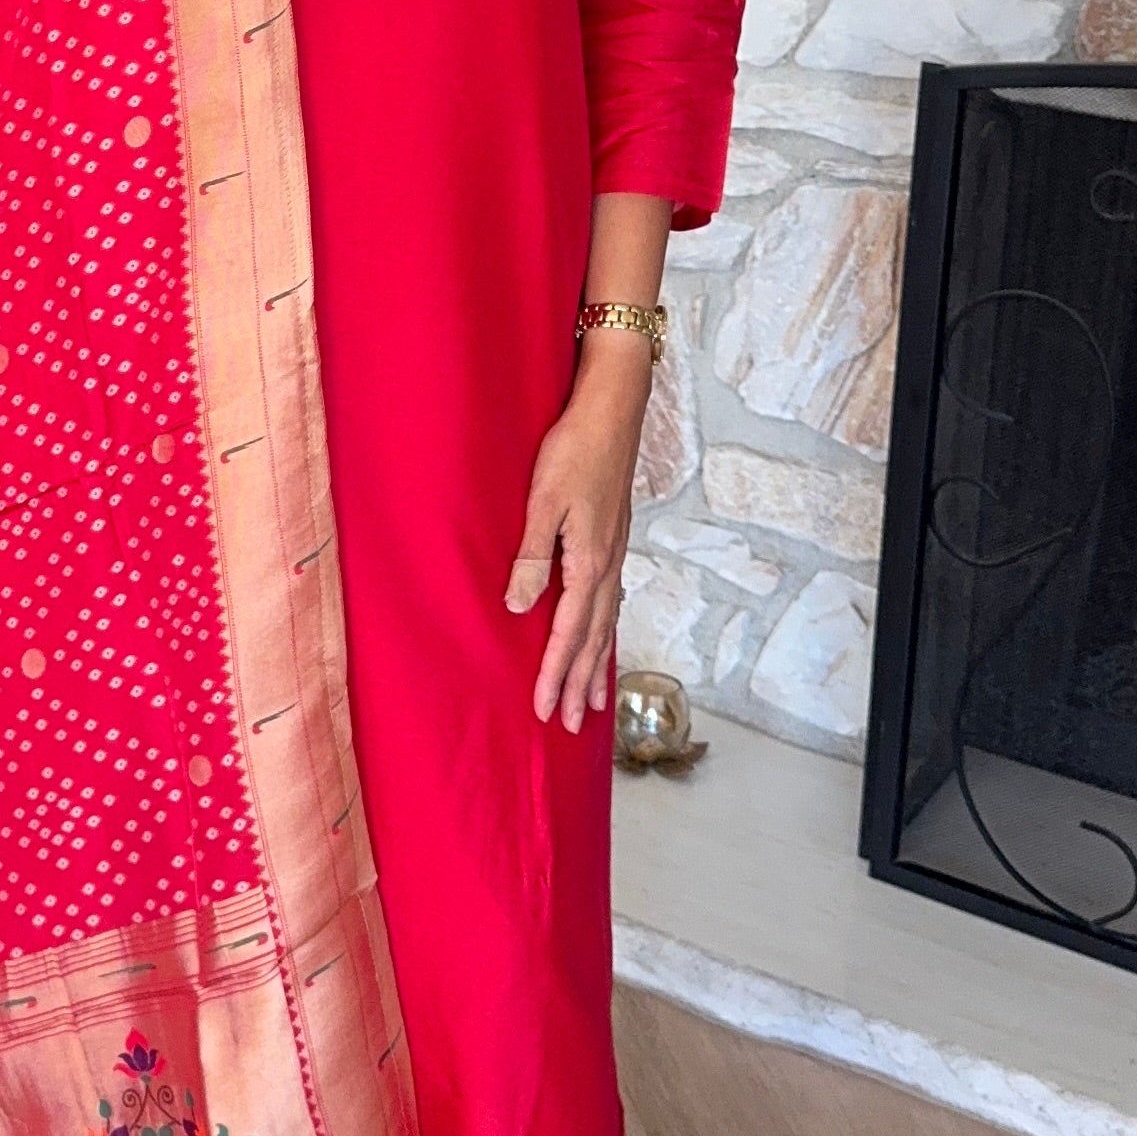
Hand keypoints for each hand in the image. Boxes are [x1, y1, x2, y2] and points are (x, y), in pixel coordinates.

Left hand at [504, 336, 649, 731]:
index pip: (569, 633)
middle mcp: (607, 566)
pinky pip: (611, 602)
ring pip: (606, 624)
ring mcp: (614, 553)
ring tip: (594, 701)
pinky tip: (602, 637)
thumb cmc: (574, 448)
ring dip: (597, 665)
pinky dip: (606, 632)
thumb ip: (532, 555)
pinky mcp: (614, 540)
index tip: (546, 711)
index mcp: (589, 562)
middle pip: (594, 640)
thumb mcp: (543, 500)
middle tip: (572, 726)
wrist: (613, 409)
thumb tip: (521, 607)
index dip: (556, 674)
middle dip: (581, 684)